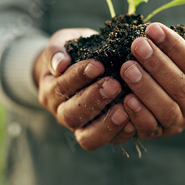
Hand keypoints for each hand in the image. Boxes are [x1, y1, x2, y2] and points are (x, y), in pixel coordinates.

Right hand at [34, 28, 133, 149]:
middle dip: (93, 100)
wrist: (81, 67)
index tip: (97, 65)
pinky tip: (133, 123)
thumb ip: (57, 50)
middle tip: (114, 85)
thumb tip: (60, 64)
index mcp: (51, 91)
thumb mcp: (62, 43)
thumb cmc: (74, 52)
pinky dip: (121, 134)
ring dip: (106, 124)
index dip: (78, 77)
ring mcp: (81, 128)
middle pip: (72, 115)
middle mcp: (62, 113)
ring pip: (87, 137)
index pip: (61, 87)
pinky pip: (109, 142)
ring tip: (124, 109)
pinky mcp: (102, 136)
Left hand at [117, 23, 184, 139]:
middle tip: (137, 45)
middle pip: (179, 87)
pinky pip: (150, 128)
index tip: (153, 29)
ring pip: (166, 109)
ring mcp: (178, 123)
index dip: (173, 46)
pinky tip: (125, 98)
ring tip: (128, 68)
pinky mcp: (159, 133)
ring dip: (145, 88)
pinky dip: (138, 115)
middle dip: (157, 64)